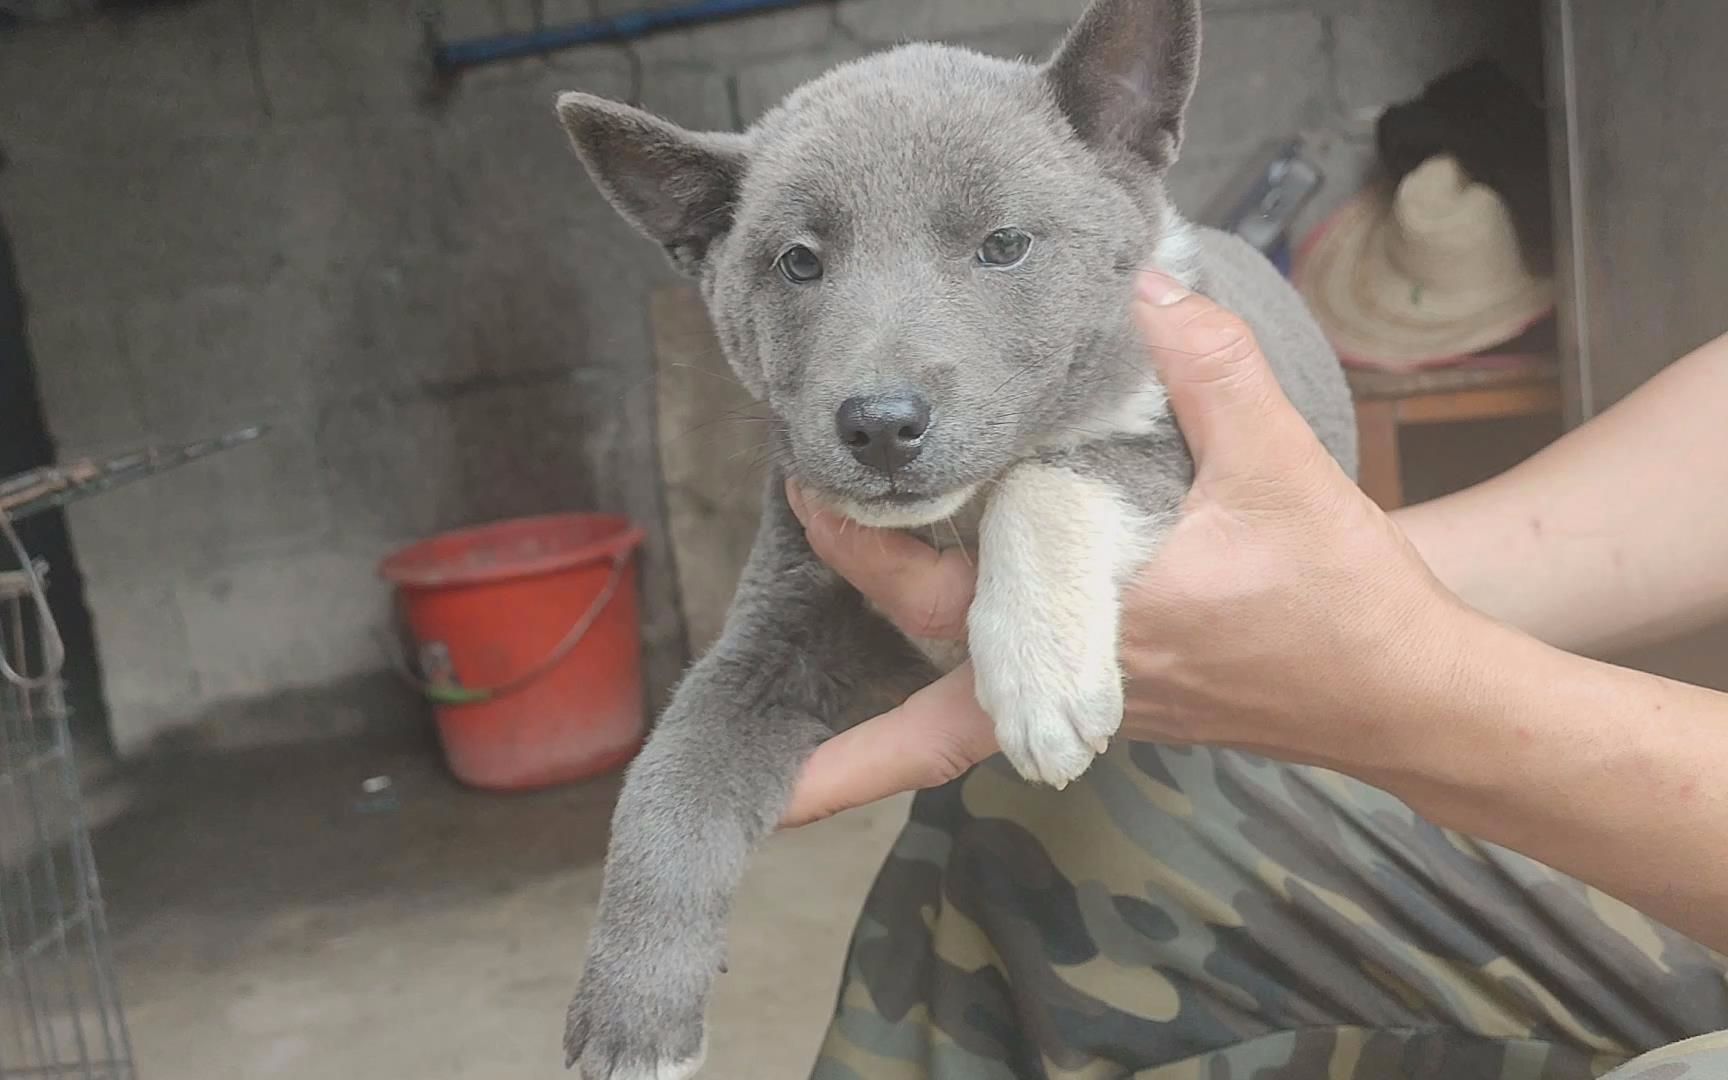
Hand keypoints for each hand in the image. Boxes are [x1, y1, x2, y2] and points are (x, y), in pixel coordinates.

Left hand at [782, 273, 1475, 826]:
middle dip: (851, 639)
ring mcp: (1096, 709)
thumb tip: (1147, 287)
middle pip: (927, 689)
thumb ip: (1212, 371)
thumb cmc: (1344, 596)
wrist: (1403, 693)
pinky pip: (1008, 707)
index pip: (946, 605)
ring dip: (889, 691)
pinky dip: (957, 685)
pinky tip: (939, 633)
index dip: (869, 550)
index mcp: (1100, 625)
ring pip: (962, 712)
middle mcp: (1081, 685)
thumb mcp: (1282, 466)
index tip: (812, 493)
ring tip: (831, 634)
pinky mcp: (1117, 703)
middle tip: (796, 540)